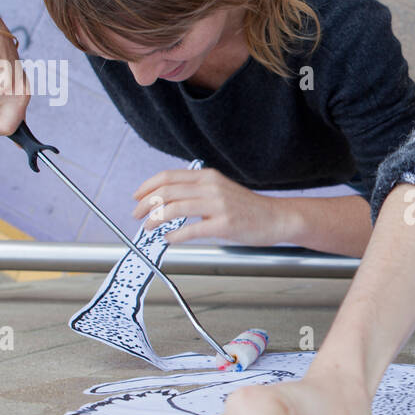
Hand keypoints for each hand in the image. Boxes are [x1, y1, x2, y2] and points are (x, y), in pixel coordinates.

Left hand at [132, 168, 292, 244]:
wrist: (278, 217)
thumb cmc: (249, 208)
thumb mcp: (221, 189)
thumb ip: (197, 190)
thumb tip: (169, 200)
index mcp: (208, 176)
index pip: (168, 176)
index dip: (147, 186)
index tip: (137, 197)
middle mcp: (211, 187)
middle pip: (167, 191)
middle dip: (146, 204)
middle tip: (137, 215)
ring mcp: (218, 205)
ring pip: (175, 208)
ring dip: (155, 219)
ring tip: (148, 227)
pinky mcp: (224, 224)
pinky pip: (191, 229)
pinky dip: (174, 235)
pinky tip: (168, 238)